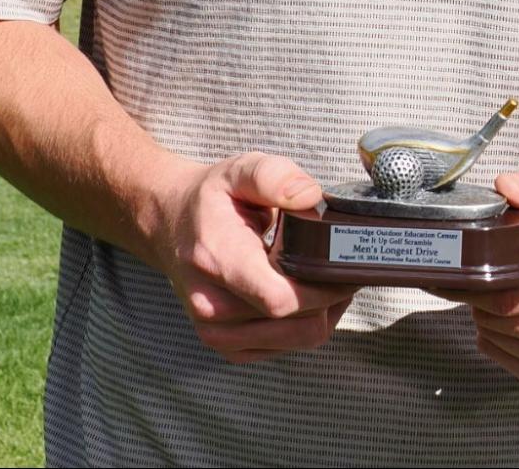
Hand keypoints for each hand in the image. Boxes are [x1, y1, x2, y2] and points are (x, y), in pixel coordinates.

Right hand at [142, 151, 357, 364]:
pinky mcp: (225, 345)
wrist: (170, 223)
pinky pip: (283, 348)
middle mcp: (211, 305)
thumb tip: (310, 196)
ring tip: (331, 280)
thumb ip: (276, 177)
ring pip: (296, 340)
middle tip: (348, 269)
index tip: (346, 267)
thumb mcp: (241, 170)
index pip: (279, 300)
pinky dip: (305, 327)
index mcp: (217, 260)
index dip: (324, 290)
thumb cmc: (212, 198)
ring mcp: (215, 331)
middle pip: (295, 324)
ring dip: (324, 315)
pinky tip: (309, 297)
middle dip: (332, 299)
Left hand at [453, 163, 518, 395]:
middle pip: (500, 322)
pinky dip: (501, 337)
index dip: (477, 278)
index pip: (509, 296)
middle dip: (481, 293)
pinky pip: (508, 362)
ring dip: (489, 316)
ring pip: (500, 343)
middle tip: (485, 268)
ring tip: (508, 286)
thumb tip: (504, 187)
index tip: (461, 262)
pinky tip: (518, 312)